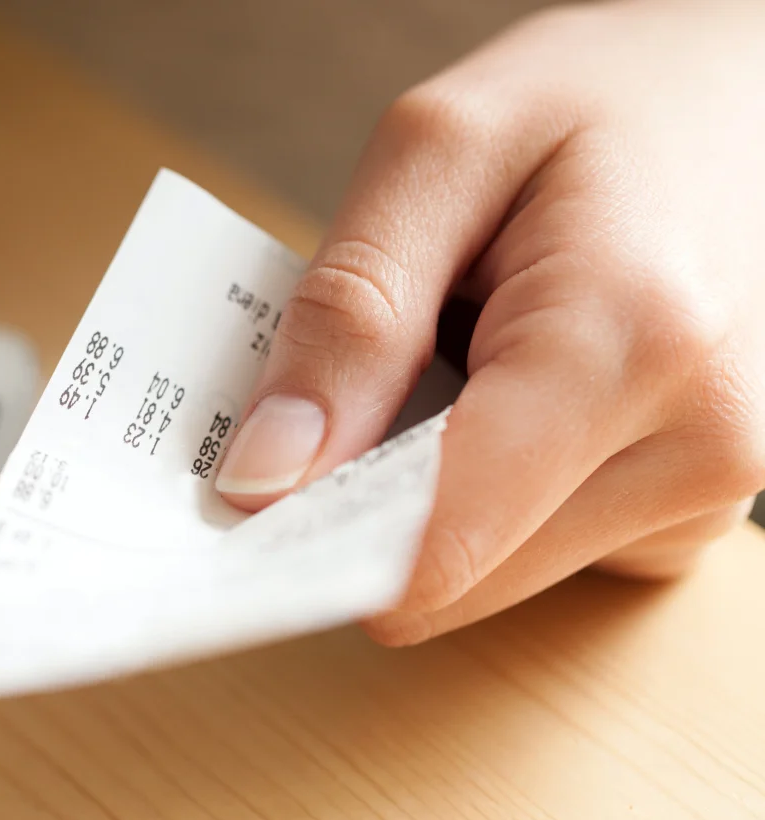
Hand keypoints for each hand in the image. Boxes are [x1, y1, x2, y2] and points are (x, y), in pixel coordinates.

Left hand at [215, 0, 764, 644]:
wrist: (742, 99)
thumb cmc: (602, 99)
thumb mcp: (438, 154)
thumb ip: (349, 319)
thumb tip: (267, 473)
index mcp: (628, 340)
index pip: (440, 549)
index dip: (318, 544)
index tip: (249, 506)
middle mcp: (695, 443)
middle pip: (453, 575)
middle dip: (368, 504)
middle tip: (348, 394)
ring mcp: (704, 488)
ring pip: (490, 572)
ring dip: (427, 490)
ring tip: (445, 368)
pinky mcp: (687, 502)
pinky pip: (535, 545)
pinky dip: (483, 488)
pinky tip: (495, 393)